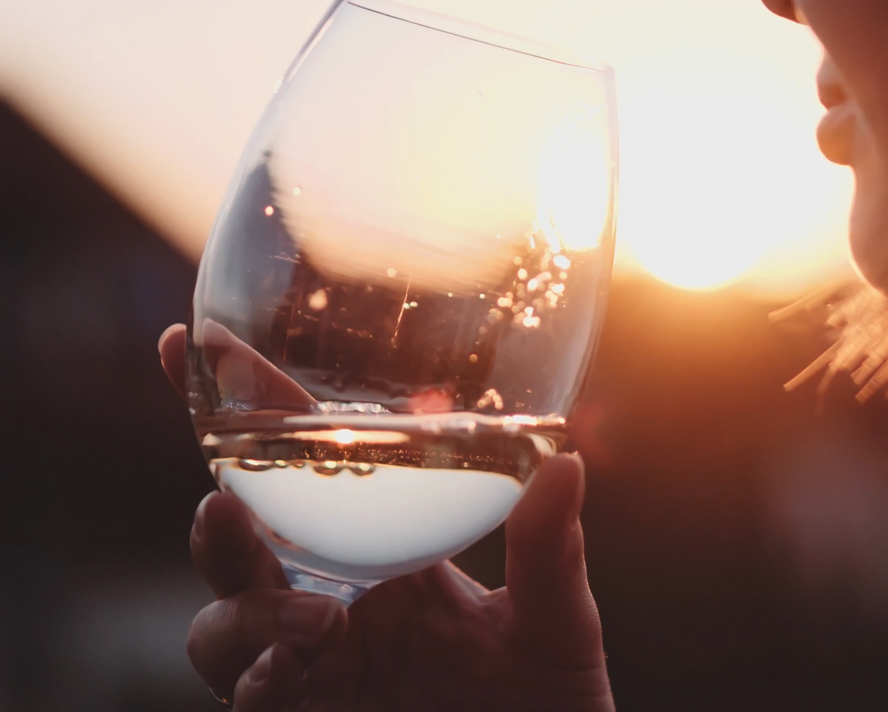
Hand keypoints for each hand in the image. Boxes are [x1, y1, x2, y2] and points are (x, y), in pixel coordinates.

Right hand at [160, 324, 613, 710]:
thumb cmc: (547, 702)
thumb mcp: (557, 621)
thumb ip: (549, 550)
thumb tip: (565, 461)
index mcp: (388, 545)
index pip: (309, 464)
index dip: (249, 407)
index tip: (192, 342)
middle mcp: (335, 593)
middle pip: (242, 534)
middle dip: (215, 508)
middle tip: (221, 501)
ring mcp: (311, 662)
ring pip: (224, 619)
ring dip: (246, 609)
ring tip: (318, 621)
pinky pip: (251, 692)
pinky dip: (263, 674)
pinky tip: (300, 667)